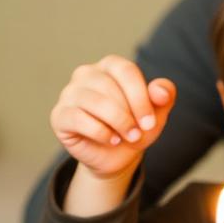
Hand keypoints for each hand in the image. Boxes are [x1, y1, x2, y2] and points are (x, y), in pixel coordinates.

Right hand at [50, 55, 175, 185]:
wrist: (116, 156)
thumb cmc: (135, 127)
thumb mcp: (156, 113)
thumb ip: (164, 96)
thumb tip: (159, 91)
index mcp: (110, 66)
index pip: (126, 70)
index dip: (140, 97)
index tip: (150, 122)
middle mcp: (86, 74)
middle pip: (109, 87)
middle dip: (129, 114)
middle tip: (138, 133)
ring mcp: (69, 93)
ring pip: (93, 101)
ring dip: (116, 123)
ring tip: (127, 137)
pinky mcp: (59, 115)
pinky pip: (78, 118)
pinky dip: (100, 132)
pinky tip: (110, 140)